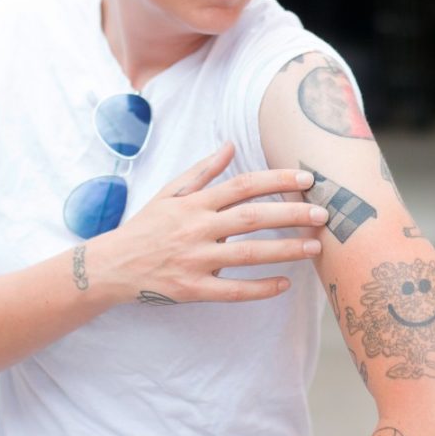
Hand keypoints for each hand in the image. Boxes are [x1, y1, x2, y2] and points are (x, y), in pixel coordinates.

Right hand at [91, 142, 327, 304]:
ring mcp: (195, 260)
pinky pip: (232, 290)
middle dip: (290, 213)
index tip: (306, 178)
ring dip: (285, 249)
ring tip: (315, 246)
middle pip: (252, 217)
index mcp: (195, 202)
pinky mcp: (192, 289)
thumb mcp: (170, 192)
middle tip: (322, 213)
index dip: (277, 179)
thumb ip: (203, 170)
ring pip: (248, 253)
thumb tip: (231, 145)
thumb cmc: (146, 226)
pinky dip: (260, 288)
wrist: (112, 266)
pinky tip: (284, 283)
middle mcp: (197, 228)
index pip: (243, 185)